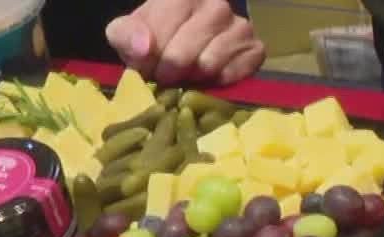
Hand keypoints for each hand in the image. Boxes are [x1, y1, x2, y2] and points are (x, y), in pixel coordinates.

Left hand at [107, 0, 265, 86]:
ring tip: (187, 74)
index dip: (152, 60)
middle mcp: (217, 4)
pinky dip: (218, 82)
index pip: (163, 36)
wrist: (182, 45)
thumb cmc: (153, 38)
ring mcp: (240, 25)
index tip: (149, 68)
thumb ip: (127, 35)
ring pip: (210, 65)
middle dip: (171, 73)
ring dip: (194, 78)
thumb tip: (144, 47)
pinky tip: (210, 75)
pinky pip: (234, 74)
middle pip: (186, 55)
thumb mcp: (127, 33)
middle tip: (167, 76)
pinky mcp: (256, 49)